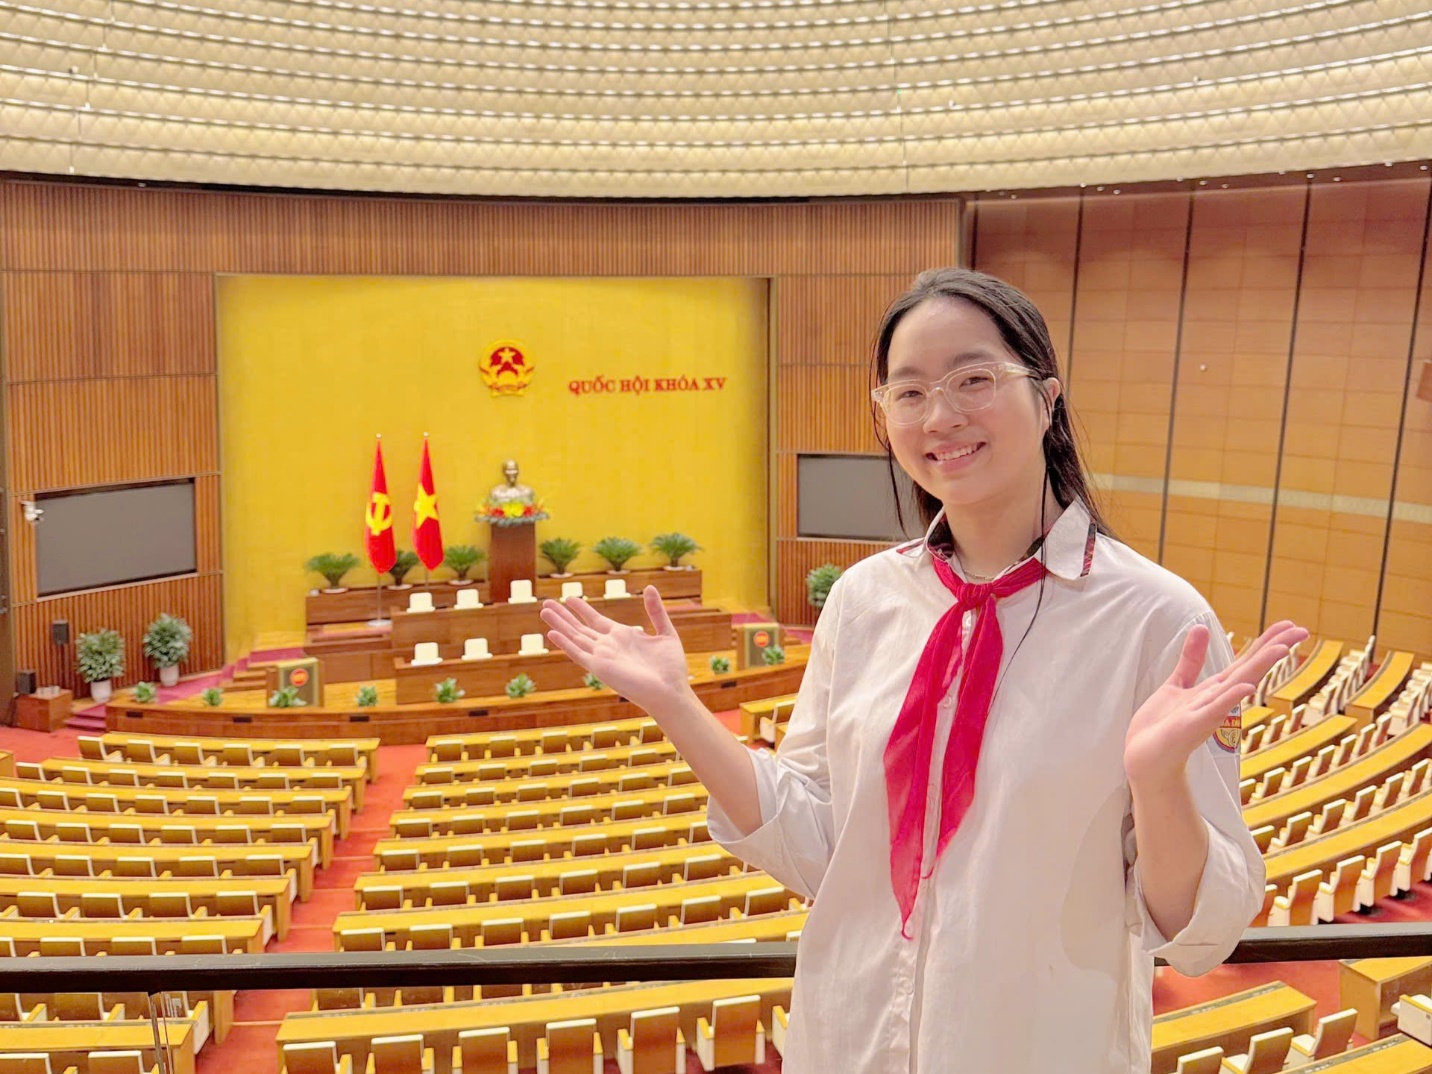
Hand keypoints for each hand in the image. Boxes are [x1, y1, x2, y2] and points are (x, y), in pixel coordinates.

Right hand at [539, 586, 694, 715]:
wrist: (670, 690)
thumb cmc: (671, 668)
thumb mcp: (665, 632)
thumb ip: (655, 611)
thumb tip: (649, 587)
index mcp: (623, 637)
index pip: (596, 620)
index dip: (582, 609)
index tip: (570, 598)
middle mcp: (609, 646)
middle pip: (580, 628)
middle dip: (563, 615)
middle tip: (546, 603)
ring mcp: (602, 657)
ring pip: (575, 637)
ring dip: (559, 624)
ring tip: (544, 610)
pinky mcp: (600, 668)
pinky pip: (578, 653)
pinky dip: (565, 644)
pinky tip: (552, 634)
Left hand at [1124, 620, 1308, 786]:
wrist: (1146, 758)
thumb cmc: (1163, 725)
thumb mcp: (1178, 683)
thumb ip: (1192, 659)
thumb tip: (1201, 628)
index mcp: (1215, 689)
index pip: (1246, 661)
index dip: (1266, 642)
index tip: (1290, 624)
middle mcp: (1218, 699)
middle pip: (1249, 669)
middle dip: (1273, 649)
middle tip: (1301, 630)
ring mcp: (1208, 713)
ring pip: (1237, 685)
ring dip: (1258, 667)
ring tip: (1281, 649)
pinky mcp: (1193, 726)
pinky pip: (1214, 710)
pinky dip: (1230, 698)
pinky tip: (1246, 687)